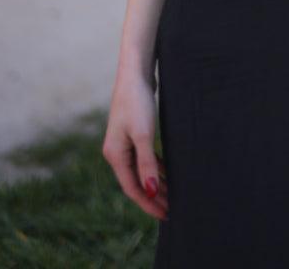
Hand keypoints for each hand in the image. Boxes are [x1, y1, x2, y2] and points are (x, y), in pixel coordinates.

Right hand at [102, 68, 168, 220]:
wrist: (135, 73)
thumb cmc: (138, 101)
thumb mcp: (144, 134)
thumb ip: (147, 163)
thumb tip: (151, 190)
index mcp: (115, 155)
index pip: (132, 188)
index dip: (148, 203)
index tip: (165, 215)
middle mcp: (117, 151)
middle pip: (136, 181)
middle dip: (153, 197)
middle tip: (172, 210)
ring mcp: (124, 142)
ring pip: (141, 170)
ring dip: (156, 183)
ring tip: (173, 195)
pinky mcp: (134, 133)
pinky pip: (145, 158)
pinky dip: (156, 168)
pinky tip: (167, 172)